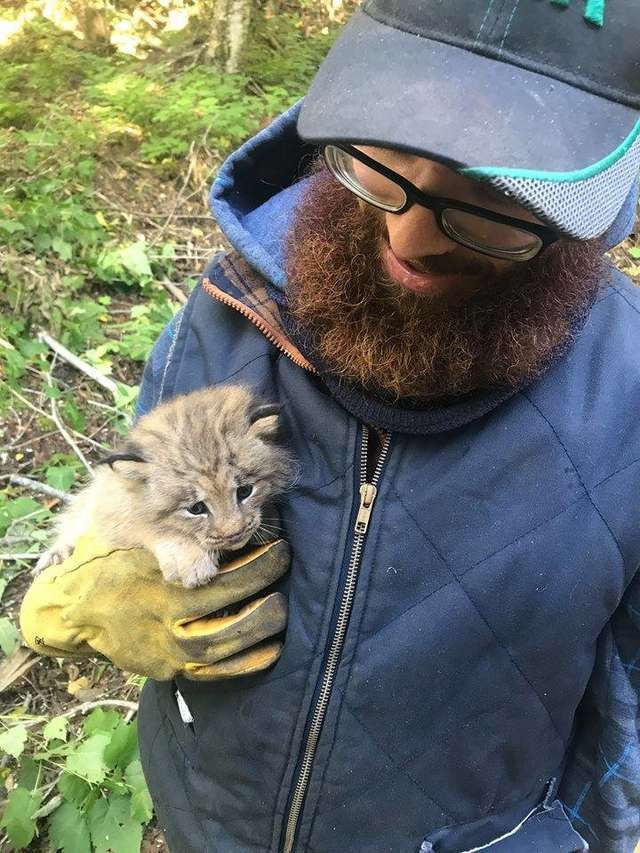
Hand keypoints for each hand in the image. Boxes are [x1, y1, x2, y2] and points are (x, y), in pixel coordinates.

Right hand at [19, 534, 288, 680]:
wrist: (72, 608)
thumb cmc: (107, 562)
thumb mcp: (131, 537)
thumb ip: (170, 538)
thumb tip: (212, 525)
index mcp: (159, 582)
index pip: (219, 573)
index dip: (255, 562)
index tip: (279, 547)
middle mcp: (164, 617)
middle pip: (226, 604)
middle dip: (262, 585)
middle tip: (285, 566)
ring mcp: (166, 647)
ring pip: (223, 642)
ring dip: (259, 626)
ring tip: (282, 608)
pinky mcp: (167, 668)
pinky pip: (212, 672)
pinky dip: (243, 664)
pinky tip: (270, 650)